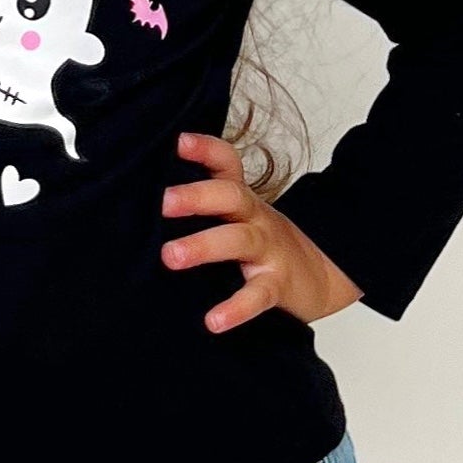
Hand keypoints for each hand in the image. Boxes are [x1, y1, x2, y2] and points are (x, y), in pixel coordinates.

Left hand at [161, 133, 362, 331]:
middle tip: (164, 203)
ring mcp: (269, 251)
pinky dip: (236, 308)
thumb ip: (203, 210)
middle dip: (198, 196)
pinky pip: (257, 295)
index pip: (228, 165)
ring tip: (171, 256)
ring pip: (239, 240)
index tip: (179, 142)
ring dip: (204, 246)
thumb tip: (140, 207)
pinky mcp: (278, 285)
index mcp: (243, 201)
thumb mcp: (238, 218)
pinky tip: (214, 321)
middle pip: (231, 197)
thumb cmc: (264, 246)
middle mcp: (256, 218)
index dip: (207, 150)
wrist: (322, 276)